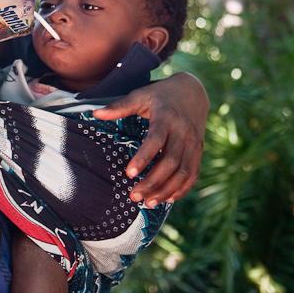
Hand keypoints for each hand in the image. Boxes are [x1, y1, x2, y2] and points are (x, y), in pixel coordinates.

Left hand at [93, 72, 207, 206]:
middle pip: (170, 162)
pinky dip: (182, 188)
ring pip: (183, 171)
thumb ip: (119, 106)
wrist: (192, 91)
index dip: (143, 158)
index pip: (155, 140)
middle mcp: (183, 131)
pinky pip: (193, 173)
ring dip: (167, 190)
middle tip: (134, 196)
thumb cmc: (160, 94)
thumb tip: (95, 113)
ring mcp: (194, 142)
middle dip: (153, 182)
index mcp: (166, 117)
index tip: (128, 173)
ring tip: (148, 202)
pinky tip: (168, 199)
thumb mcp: (140, 95)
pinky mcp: (199, 150)